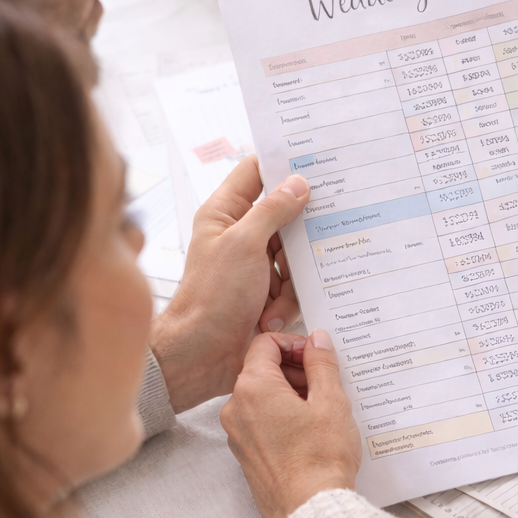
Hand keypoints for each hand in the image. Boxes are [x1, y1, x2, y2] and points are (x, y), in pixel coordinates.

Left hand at [150, 160, 308, 412]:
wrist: (201, 355)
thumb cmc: (212, 297)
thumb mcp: (244, 244)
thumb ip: (273, 210)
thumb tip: (299, 183)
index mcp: (225, 212)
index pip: (256, 172)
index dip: (283, 164)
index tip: (316, 162)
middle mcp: (239, 234)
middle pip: (285, 216)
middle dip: (300, 236)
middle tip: (314, 239)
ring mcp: (253, 264)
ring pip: (295, 253)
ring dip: (290, 279)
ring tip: (272, 301)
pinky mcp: (264, 291)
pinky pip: (294, 283)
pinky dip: (287, 301)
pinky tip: (271, 318)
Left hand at [221, 329, 361, 517]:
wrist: (310, 511)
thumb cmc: (321, 459)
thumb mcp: (331, 402)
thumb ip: (321, 364)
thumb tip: (317, 340)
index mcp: (253, 387)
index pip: (266, 343)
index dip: (295, 344)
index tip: (317, 356)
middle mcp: (236, 408)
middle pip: (262, 370)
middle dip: (295, 370)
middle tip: (326, 383)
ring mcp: (237, 434)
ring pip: (262, 397)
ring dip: (291, 394)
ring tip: (323, 410)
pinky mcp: (245, 454)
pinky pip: (261, 422)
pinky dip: (282, 417)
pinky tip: (310, 431)